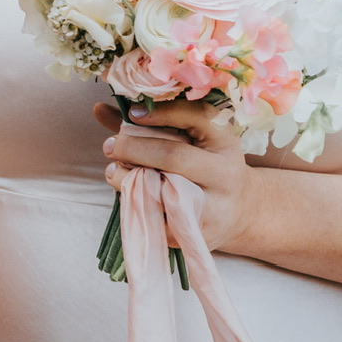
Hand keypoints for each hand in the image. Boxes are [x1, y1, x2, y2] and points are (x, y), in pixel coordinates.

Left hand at [97, 97, 254, 251]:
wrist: (243, 211)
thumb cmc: (205, 165)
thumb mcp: (192, 140)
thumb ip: (147, 124)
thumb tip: (98, 108)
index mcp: (224, 141)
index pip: (197, 117)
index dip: (161, 113)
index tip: (132, 113)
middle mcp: (224, 172)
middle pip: (173, 155)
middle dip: (133, 148)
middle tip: (110, 146)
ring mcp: (213, 206)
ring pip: (161, 191)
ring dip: (127, 179)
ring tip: (114, 171)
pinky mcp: (197, 233)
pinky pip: (157, 219)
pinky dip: (135, 205)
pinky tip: (128, 195)